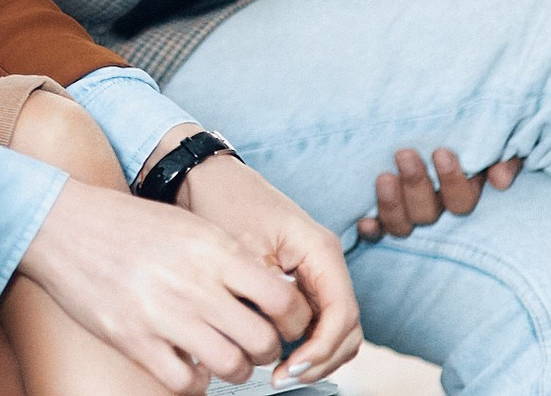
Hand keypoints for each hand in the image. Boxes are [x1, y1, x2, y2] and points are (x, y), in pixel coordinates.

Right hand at [16, 176, 311, 392]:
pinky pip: (185, 382)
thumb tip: (278, 295)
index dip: (295, 321)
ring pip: (230, 366)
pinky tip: (184, 361)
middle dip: (266, 350)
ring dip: (233, 367)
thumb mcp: (188, 227)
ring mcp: (161, 313)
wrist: (59, 224)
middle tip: (251, 343)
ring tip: (219, 354)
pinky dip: (193, 380)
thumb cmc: (128, 225)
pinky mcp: (132, 339)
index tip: (284, 323)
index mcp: (211, 249)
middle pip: (263, 341)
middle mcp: (191, 282)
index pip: (284, 300)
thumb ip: (232, 258)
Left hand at [182, 153, 362, 385]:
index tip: (291, 368)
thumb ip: (265, 292)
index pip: (341, 314)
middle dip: (320, 359)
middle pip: (346, 328)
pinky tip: (272, 353)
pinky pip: (313, 318)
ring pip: (333, 328)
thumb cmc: (221, 201)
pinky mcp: (298, 279)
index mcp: (321, 251)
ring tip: (279, 373)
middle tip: (283, 378)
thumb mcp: (241, 248)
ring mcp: (315, 272)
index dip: (320, 348)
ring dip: (312, 354)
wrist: (204, 175)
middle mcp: (326, 263)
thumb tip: (275, 336)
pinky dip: (301, 341)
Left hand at [359, 147, 523, 240]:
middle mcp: (431, 207)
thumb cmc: (451, 131)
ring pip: (402, 224)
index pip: (460, 200)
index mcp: (456, 192)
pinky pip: (377, 231)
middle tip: (405, 155)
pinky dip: (372, 230)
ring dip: (392, 204)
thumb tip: (500, 179)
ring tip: (384, 177)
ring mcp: (404, 212)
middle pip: (427, 212)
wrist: (406, 121)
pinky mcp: (378, 213)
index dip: (452, 181)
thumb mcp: (482, 138)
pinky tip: (364, 223)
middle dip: (416, 184)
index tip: (441, 152)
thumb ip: (500, 156)